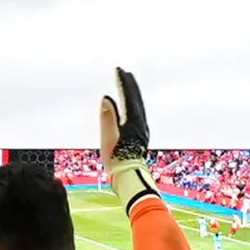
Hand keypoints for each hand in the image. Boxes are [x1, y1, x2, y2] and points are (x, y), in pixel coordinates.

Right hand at [99, 67, 155, 209]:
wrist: (128, 178)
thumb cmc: (117, 160)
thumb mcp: (109, 138)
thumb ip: (108, 117)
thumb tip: (107, 98)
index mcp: (133, 122)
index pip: (128, 97)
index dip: (123, 83)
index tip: (118, 70)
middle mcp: (141, 124)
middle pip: (136, 99)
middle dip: (130, 85)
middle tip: (124, 72)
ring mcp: (142, 130)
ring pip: (138, 106)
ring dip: (133, 94)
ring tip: (128, 84)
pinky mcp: (139, 136)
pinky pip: (137, 113)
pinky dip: (133, 104)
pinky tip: (129, 106)